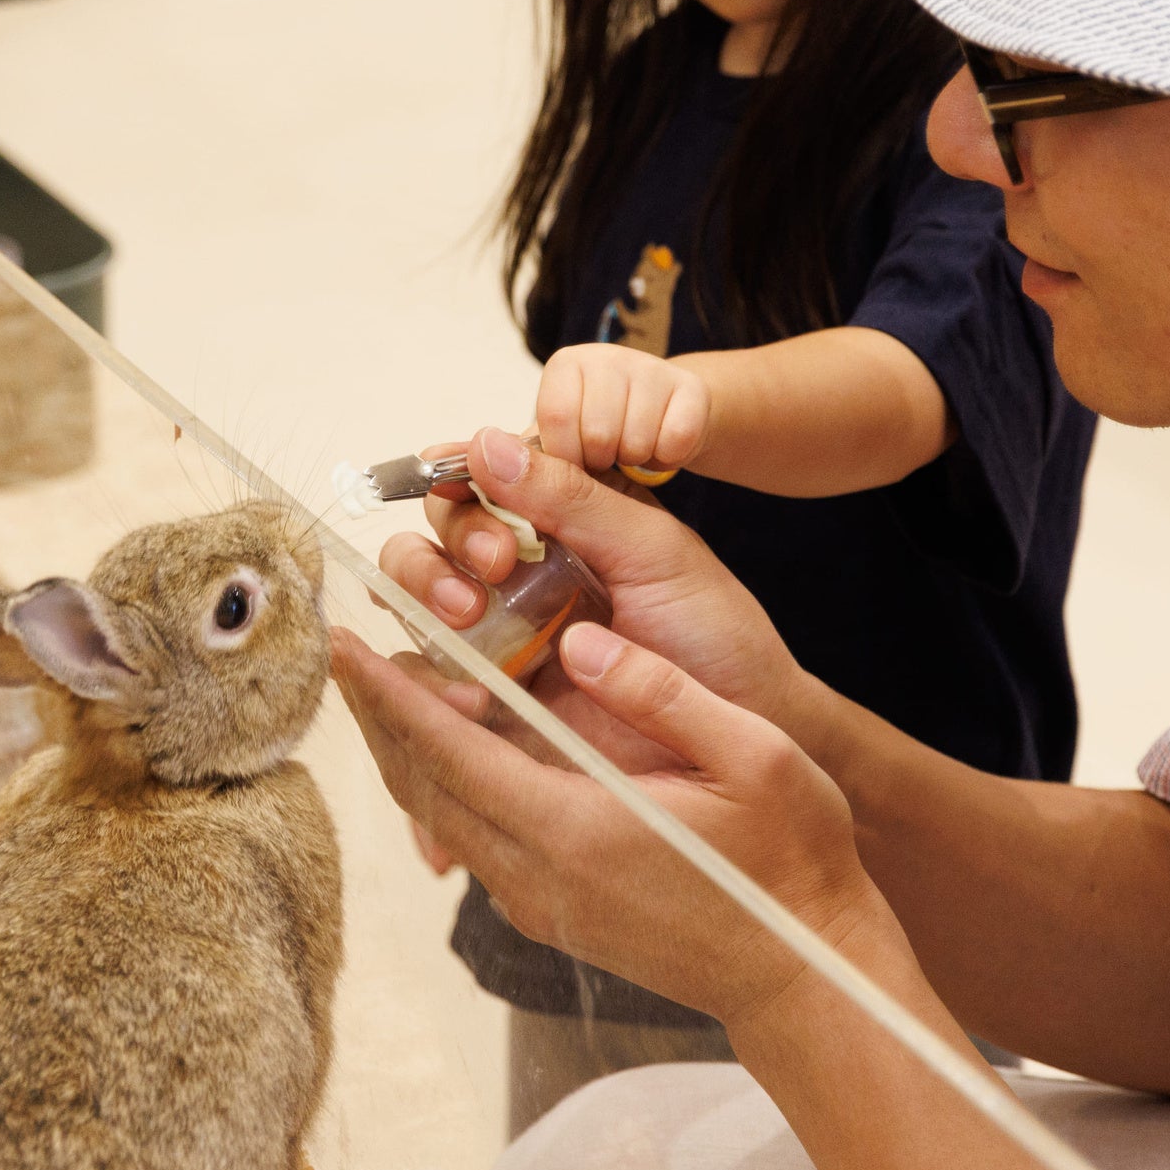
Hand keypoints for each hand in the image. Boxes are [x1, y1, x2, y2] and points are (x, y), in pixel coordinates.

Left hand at [328, 616, 886, 1028]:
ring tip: (390, 691)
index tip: (343, 647)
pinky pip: (473, 844)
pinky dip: (446, 790)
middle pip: (423, 788)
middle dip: (379, 718)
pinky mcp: (553, 917)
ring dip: (408, 755)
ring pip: (440, 820)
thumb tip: (578, 641)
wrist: (803, 976)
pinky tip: (456, 750)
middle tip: (349, 654)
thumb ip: (661, 693)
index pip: (450, 752)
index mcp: (576, 829)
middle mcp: (540, 875)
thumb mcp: (752, 757)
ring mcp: (541, 905)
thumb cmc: (791, 865)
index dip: (390, 695)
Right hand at [374, 429, 811, 759]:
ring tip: (467, 613)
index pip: (481, 479)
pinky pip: (435, 674)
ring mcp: (504, 634)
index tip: (460, 473)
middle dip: (451, 535)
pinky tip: (466, 682)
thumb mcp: (653, 550)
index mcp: (559, 520)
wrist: (749, 727)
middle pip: (440, 533)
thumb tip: (484, 442)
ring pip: (420, 595)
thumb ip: (572, 496)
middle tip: (497, 561)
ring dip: (424, 588)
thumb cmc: (714, 631)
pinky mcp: (496, 698)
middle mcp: (521, 572)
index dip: (455, 471)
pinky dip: (429, 669)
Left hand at [535, 343, 710, 479]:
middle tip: (608, 455)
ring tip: (633, 448)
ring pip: (637, 442)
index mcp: (566, 366)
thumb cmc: (603, 431)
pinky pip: (676, 442)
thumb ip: (528, 454)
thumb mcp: (562, 439)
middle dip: (602, 462)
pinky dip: (668, 459)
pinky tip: (662, 445)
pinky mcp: (692, 388)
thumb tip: (489, 453)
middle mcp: (607, 355)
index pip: (557, 418)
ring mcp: (652, 367)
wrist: (668, 417)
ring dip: (635, 461)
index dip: (567, 455)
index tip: (574, 461)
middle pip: (597, 434)